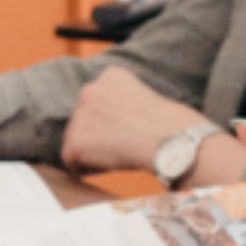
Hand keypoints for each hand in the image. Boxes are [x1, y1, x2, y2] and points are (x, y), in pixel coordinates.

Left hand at [59, 64, 212, 174]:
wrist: (172, 141)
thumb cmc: (174, 127)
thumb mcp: (148, 99)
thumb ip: (124, 105)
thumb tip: (117, 126)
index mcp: (111, 76)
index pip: (98, 101)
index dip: (113, 121)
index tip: (132, 130)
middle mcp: (90, 90)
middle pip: (84, 119)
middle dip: (98, 135)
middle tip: (125, 146)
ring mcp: (80, 115)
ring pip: (77, 140)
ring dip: (94, 152)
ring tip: (122, 155)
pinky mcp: (75, 142)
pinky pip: (72, 162)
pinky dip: (88, 169)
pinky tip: (112, 166)